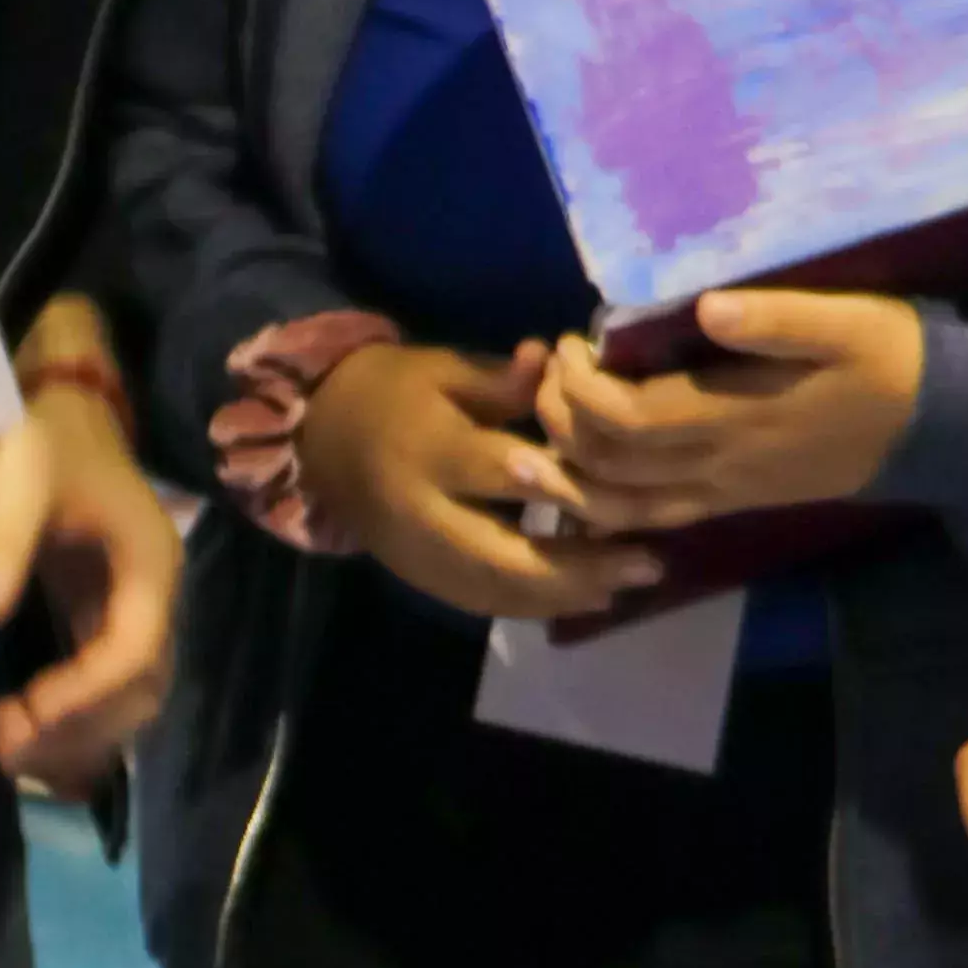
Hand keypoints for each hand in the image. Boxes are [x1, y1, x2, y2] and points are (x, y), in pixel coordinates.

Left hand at [0, 388, 179, 796]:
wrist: (61, 405)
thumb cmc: (46, 435)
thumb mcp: (22, 473)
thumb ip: (4, 538)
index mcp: (150, 568)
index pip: (134, 655)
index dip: (84, 694)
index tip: (24, 711)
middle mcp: (152, 601)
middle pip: (138, 695)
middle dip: (78, 730)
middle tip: (5, 742)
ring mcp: (130, 614)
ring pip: (125, 703)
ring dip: (75, 737)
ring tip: (5, 746)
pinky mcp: (101, 620)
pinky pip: (102, 690)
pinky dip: (71, 723)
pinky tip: (21, 733)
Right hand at [297, 339, 663, 621]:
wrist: (319, 438)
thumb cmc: (391, 391)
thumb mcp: (441, 369)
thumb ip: (500, 380)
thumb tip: (553, 362)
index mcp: (426, 448)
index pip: (499, 472)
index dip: (562, 484)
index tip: (625, 491)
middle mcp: (420, 512)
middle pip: (505, 554)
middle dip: (580, 565)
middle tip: (649, 561)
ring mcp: (417, 555)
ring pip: (499, 591)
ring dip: (569, 594)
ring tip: (630, 582)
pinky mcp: (419, 578)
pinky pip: (484, 604)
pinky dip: (537, 605)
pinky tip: (586, 597)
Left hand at [541, 292, 922, 534]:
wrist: (944, 429)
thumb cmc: (889, 361)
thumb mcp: (847, 323)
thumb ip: (776, 319)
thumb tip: (706, 306)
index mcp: (738, 419)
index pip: (628, 419)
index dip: (580, 387)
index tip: (570, 339)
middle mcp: (723, 467)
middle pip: (611, 466)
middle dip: (562, 420)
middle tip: (551, 367)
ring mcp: (729, 491)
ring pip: (626, 506)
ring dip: (571, 474)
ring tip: (540, 429)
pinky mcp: (739, 500)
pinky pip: (656, 516)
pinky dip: (607, 503)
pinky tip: (583, 477)